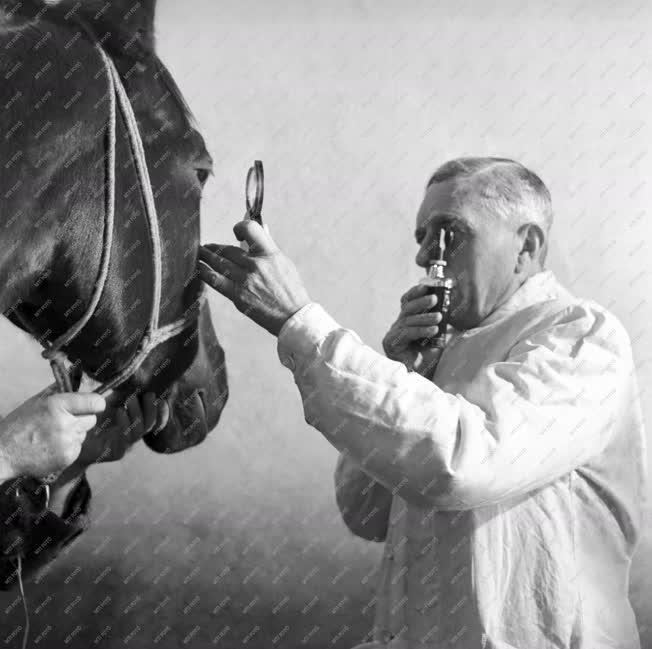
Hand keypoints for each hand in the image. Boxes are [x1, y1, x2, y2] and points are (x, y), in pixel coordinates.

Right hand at [0, 387, 105, 478]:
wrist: (3, 454)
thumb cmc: (18, 425)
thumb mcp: (36, 401)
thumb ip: (58, 390)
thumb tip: (77, 379)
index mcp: (57, 405)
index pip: (95, 402)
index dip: (95, 403)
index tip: (91, 405)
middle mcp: (66, 423)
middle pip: (92, 419)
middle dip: (82, 418)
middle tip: (66, 420)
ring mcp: (68, 442)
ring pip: (84, 434)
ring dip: (74, 433)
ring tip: (54, 435)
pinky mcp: (68, 457)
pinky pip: (77, 447)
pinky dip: (69, 447)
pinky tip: (52, 446)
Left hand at [73, 391, 168, 468]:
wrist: (71, 436)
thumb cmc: (90, 417)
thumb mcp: (108, 401)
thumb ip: (122, 394)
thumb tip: (137, 382)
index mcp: (135, 422)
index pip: (157, 419)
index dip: (162, 411)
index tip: (162, 398)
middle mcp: (134, 433)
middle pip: (153, 424)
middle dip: (152, 408)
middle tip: (148, 395)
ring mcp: (127, 443)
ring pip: (142, 428)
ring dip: (139, 412)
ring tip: (130, 400)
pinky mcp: (118, 451)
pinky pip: (128, 437)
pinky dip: (126, 422)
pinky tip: (120, 411)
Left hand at [198, 220, 310, 335]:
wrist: (292, 316)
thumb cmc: (290, 291)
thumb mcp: (284, 263)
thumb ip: (269, 246)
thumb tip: (262, 229)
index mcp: (269, 254)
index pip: (250, 229)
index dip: (240, 227)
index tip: (236, 233)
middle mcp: (255, 264)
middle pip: (228, 249)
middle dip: (215, 247)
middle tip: (208, 247)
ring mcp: (245, 280)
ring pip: (218, 262)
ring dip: (205, 256)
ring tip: (200, 253)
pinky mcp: (237, 295)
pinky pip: (215, 280)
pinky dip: (205, 272)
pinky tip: (199, 267)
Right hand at [382, 283, 443, 375]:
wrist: (423, 378)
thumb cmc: (429, 358)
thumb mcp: (437, 336)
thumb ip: (438, 321)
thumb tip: (448, 305)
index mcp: (407, 322)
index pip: (407, 302)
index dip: (415, 293)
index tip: (426, 285)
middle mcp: (398, 326)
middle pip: (407, 309)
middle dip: (421, 302)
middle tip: (435, 298)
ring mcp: (393, 335)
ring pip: (407, 320)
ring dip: (425, 317)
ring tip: (439, 317)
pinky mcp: (390, 344)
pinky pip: (406, 333)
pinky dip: (421, 330)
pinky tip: (433, 330)